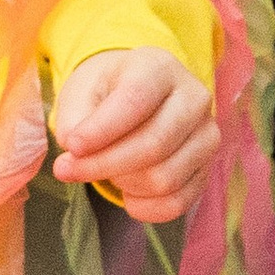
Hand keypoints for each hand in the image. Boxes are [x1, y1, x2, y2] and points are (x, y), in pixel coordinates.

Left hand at [50, 48, 216, 220]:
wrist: (138, 96)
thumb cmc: (107, 91)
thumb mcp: (82, 91)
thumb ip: (74, 121)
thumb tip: (77, 159)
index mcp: (160, 67)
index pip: (135, 101)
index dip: (101, 130)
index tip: (71, 146)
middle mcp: (194, 98)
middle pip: (153, 146)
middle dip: (103, 164)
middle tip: (67, 168)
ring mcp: (207, 134)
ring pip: (165, 178)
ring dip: (123, 183)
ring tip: (104, 170)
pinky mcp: (207, 168)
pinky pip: (177, 203)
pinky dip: (144, 207)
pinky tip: (126, 192)